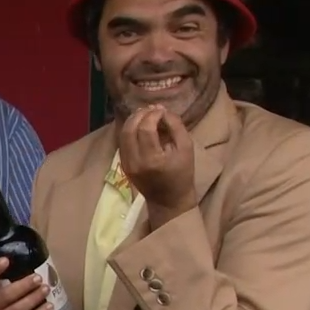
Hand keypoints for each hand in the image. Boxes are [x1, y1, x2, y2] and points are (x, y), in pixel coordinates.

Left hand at [118, 105, 195, 223]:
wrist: (169, 200)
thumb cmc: (182, 175)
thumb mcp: (186, 149)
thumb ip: (176, 127)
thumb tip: (163, 111)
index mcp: (152, 159)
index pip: (146, 129)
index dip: (153, 115)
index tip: (162, 110)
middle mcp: (135, 161)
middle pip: (130, 129)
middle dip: (140, 115)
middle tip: (152, 109)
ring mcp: (126, 164)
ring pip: (122, 134)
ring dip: (133, 120)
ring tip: (145, 114)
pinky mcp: (123, 164)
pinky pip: (122, 142)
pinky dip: (129, 130)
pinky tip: (140, 125)